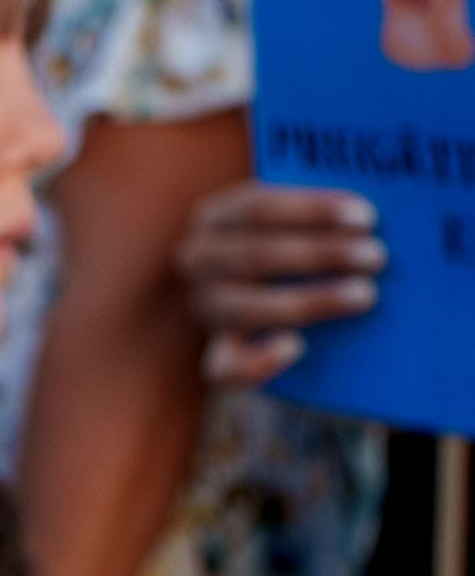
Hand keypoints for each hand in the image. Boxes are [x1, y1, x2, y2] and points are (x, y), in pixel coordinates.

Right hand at [175, 182, 379, 383]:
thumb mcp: (295, 219)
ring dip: (310, 301)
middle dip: (321, 254)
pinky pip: (225, 368)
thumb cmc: (296, 245)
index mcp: (215, 217)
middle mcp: (198, 261)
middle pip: (255, 255)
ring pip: (245, 309)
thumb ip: (320, 216)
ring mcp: (205, 309)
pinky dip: (259, 361)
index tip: (366, 218)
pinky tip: (295, 346)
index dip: (312, 211)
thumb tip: (370, 218)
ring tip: (365, 295)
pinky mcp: (216, 353)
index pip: (257, 208)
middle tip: (376, 257)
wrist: (268, 296)